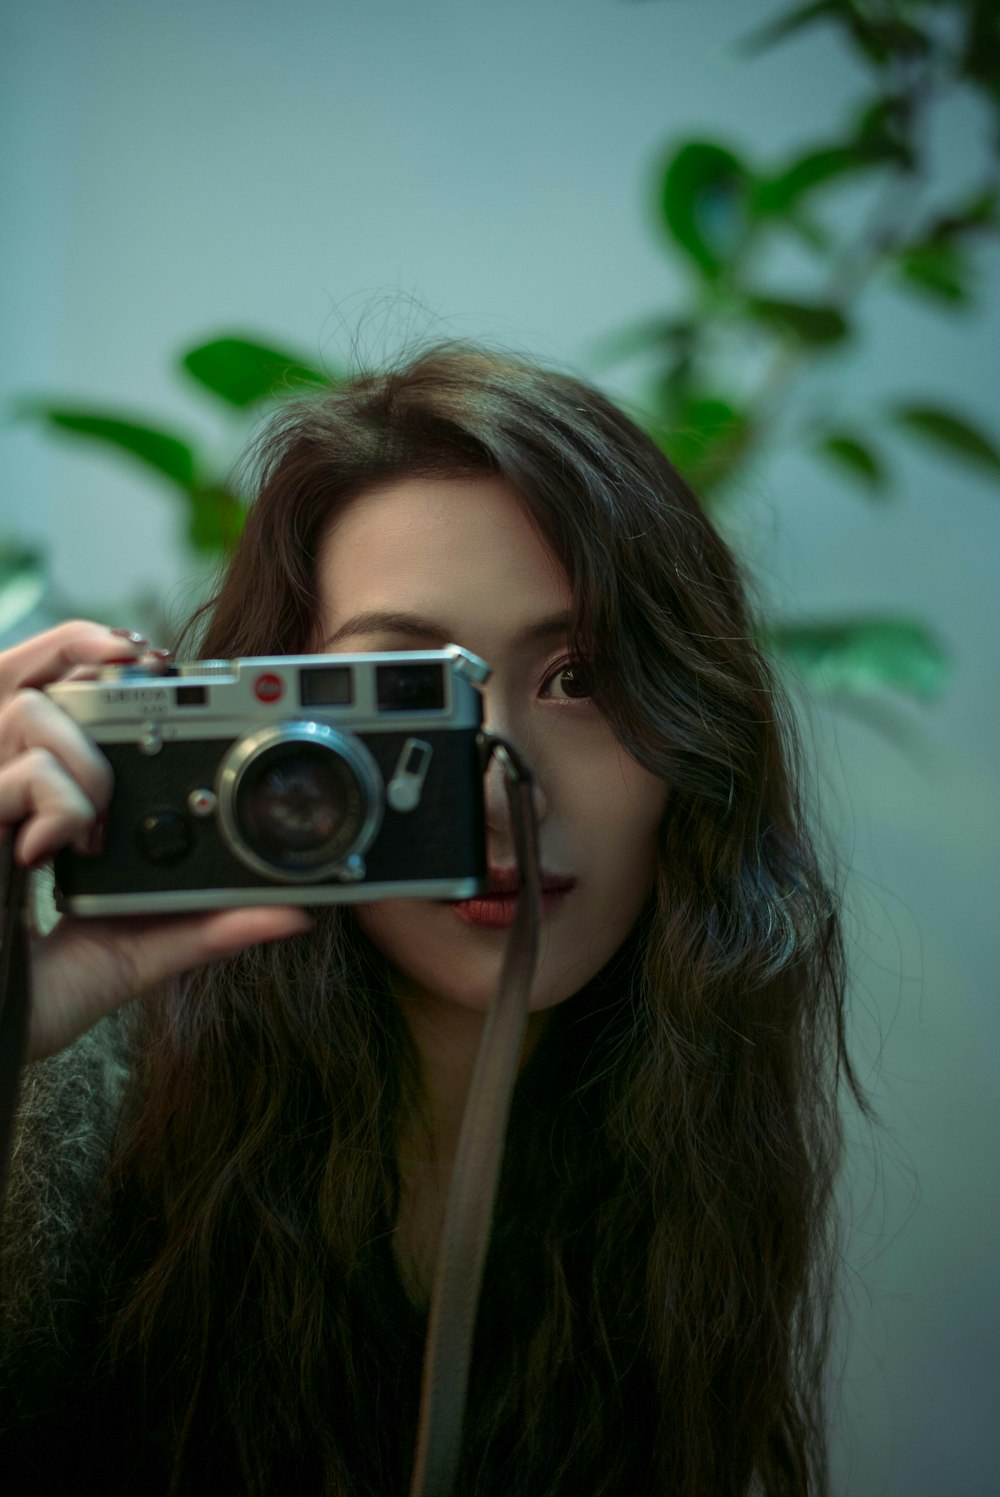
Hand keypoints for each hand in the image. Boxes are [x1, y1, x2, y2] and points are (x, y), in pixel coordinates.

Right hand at [0, 621, 311, 1061]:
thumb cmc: (32, 999)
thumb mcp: (136, 955)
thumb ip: (208, 928)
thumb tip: (296, 912)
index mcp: (50, 811)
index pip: (66, 709)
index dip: (95, 659)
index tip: (152, 656)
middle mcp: (13, 793)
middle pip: (39, 675)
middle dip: (87, 651)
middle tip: (138, 668)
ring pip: (37, 710)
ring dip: (87, 759)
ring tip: (87, 825)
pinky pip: (27, 773)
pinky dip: (60, 803)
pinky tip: (49, 851)